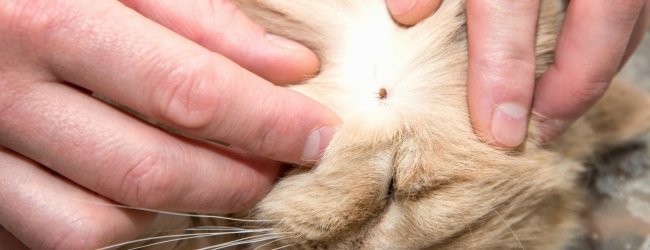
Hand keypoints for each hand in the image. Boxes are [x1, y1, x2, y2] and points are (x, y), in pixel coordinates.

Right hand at [0, 0, 339, 248]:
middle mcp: (5, 92)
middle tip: (276, 164)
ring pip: (101, 223)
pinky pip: (56, 238)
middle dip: (236, 179)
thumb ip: (200, 16)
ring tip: (207, 171)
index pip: (186, 90)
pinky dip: (116, 224)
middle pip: (150, 170)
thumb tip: (288, 67)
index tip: (317, 134)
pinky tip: (141, 189)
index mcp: (48, 15)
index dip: (266, 122)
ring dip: (176, 207)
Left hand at [388, 0, 648, 147]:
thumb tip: (407, 13)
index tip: (497, 128)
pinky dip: (613, 30)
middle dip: (576, 81)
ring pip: (629, 6)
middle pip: (605, 11)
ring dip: (600, 60)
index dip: (503, 68)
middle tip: (541, 130)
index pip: (508, 3)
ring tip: (562, 106)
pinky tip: (582, 55)